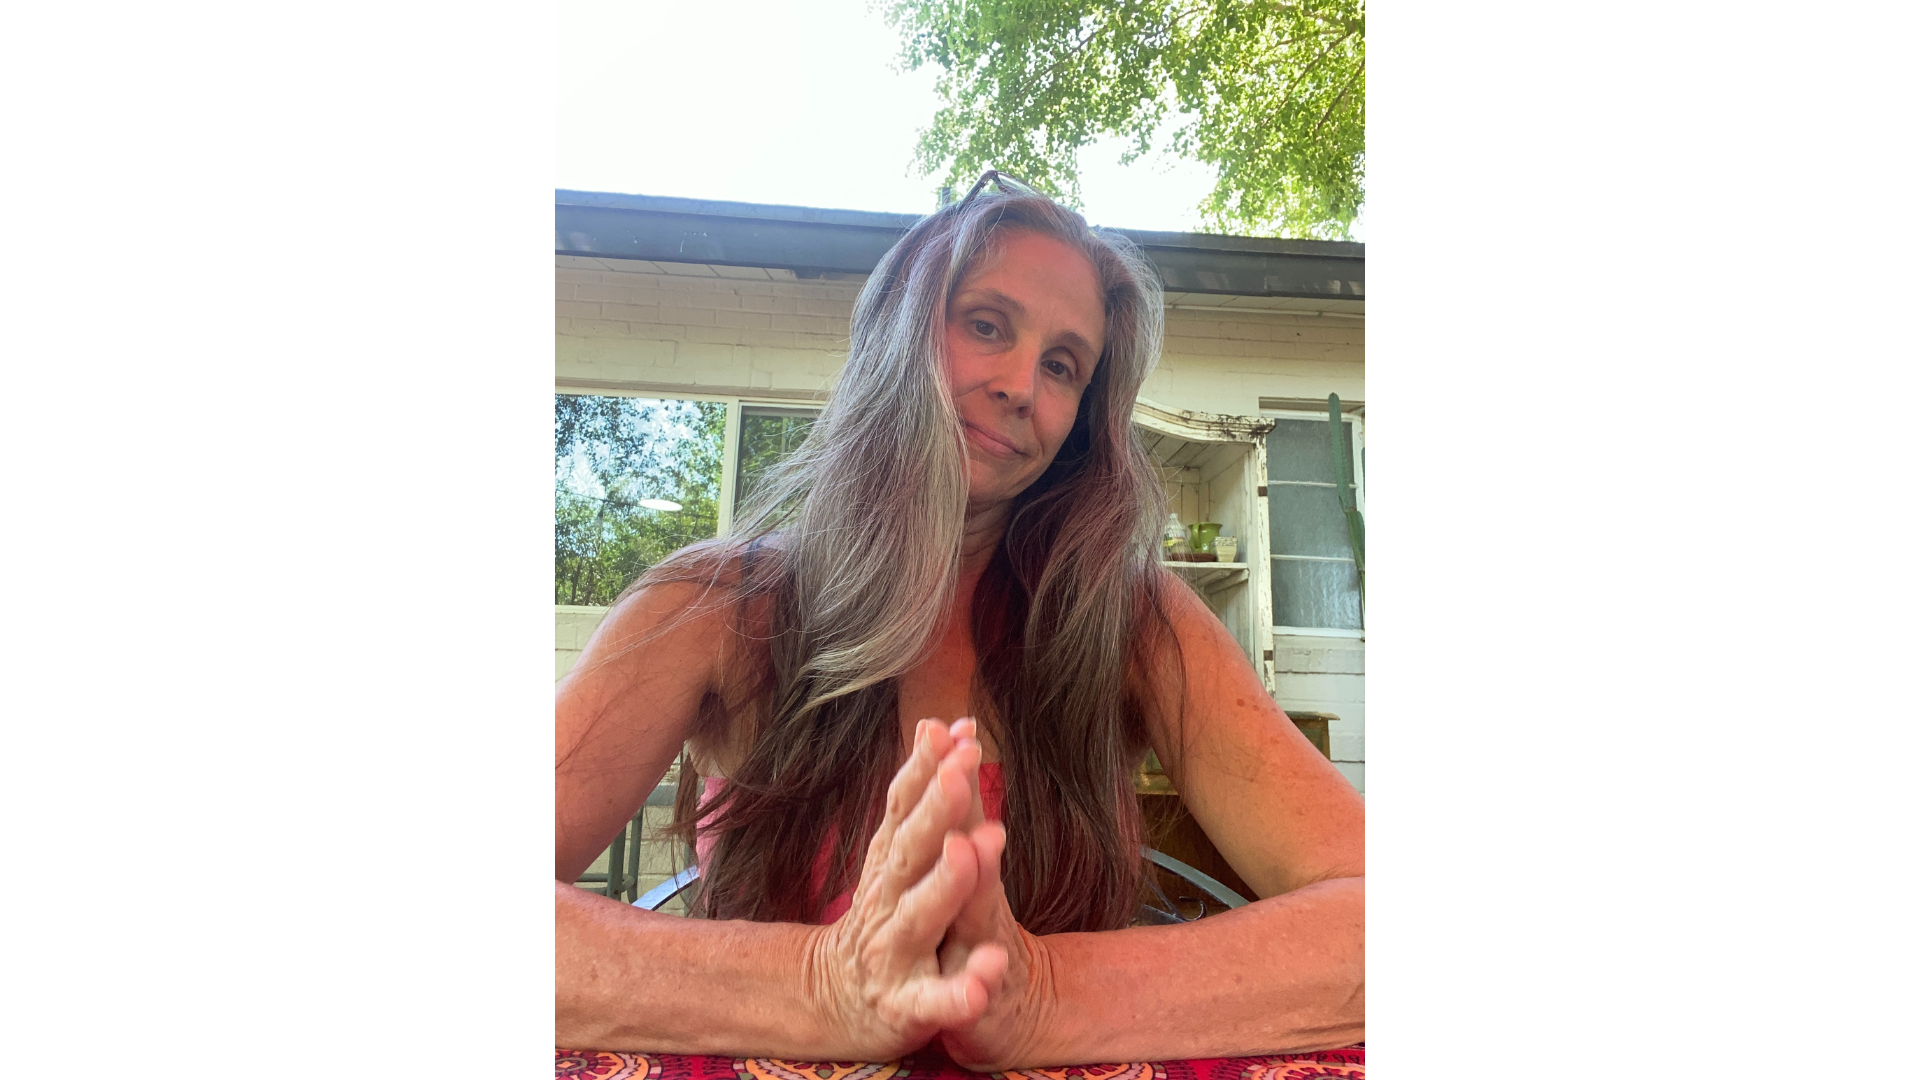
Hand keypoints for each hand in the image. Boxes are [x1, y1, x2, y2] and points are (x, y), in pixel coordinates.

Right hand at [804, 719, 1010, 1059]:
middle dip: (936, 809)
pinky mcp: (907, 1007)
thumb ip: (919, 795)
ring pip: (920, 917)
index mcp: (890, 863)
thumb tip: (937, 723)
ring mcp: (894, 954)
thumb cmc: (884, 917)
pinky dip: (958, 993)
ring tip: (973, 848)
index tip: (955, 730)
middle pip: (911, 850)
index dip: (927, 769)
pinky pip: (935, 1001)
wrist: (835, 1002)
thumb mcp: (897, 854)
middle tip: (962, 769)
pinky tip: (984, 981)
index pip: (904, 807)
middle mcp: (887, 901)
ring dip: (945, 884)